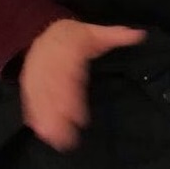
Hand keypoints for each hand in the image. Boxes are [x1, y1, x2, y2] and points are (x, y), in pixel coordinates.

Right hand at [21, 19, 145, 150]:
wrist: (47, 30)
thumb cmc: (76, 36)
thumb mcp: (97, 32)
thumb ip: (116, 35)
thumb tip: (140, 34)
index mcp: (68, 54)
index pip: (70, 79)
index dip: (74, 101)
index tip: (81, 120)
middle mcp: (50, 66)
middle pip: (53, 93)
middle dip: (58, 117)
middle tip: (65, 138)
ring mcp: (38, 75)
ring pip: (40, 98)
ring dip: (45, 118)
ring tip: (52, 139)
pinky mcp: (30, 82)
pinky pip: (30, 97)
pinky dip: (32, 112)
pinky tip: (37, 128)